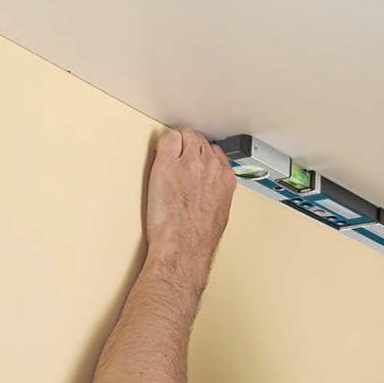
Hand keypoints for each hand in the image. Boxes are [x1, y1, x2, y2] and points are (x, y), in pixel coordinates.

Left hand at [144, 127, 237, 264]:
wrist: (183, 247)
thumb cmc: (198, 238)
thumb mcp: (219, 213)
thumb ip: (215, 192)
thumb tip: (205, 186)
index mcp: (225, 179)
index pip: (215, 152)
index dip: (201, 156)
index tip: (193, 161)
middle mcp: (210, 167)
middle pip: (200, 140)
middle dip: (189, 147)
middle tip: (177, 160)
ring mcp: (189, 164)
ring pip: (185, 135)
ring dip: (176, 144)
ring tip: (168, 159)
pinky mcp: (167, 164)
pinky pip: (167, 139)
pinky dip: (162, 145)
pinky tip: (158, 158)